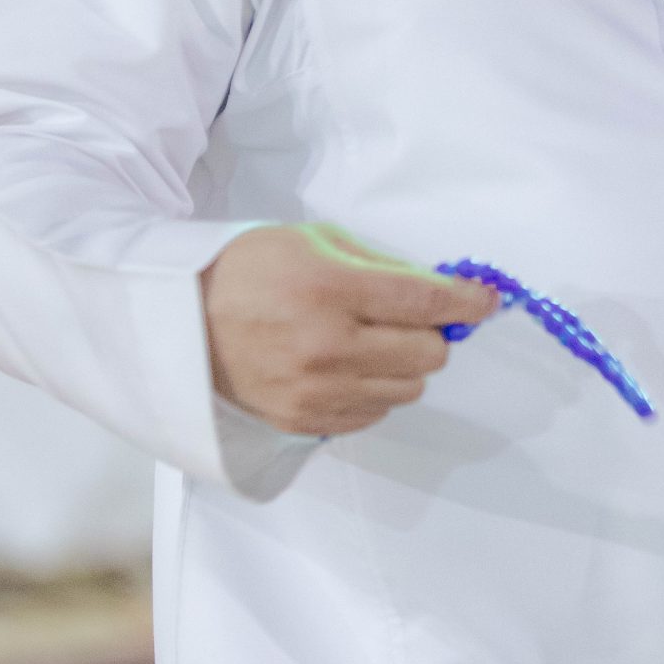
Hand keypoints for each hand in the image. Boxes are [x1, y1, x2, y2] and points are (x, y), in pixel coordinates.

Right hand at [199, 222, 497, 437]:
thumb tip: (438, 287)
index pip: (424, 300)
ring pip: (408, 388)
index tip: (486, 300)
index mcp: (330, 289)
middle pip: (428, 353)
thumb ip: (378, 264)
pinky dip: (376, 390)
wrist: (178, 322)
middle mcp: (328, 346)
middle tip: (411, 317)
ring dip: (404, 364)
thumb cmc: (247, 271)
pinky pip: (375, 412)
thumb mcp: (312, 241)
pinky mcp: (304, 422)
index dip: (466, 301)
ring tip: (371, 343)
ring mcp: (316, 391)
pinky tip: (348, 368)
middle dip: (432, 332)